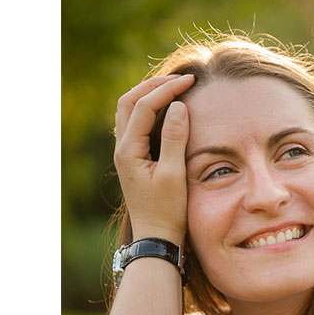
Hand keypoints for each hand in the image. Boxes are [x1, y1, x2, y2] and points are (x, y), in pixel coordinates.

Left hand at [114, 74, 194, 244]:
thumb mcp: (174, 174)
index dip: (167, 89)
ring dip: (149, 95)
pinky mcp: (134, 158)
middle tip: (181, 78)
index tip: (191, 80)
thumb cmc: (167, 211)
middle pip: (129, 102)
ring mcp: (126, 153)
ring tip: (175, 87)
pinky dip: (151, 110)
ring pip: (129, 111)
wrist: (156, 237)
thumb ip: (175, 138)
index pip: (144, 106)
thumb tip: (178, 105)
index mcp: (128, 150)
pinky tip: (170, 108)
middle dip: (153, 85)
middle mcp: (122, 149)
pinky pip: (136, 124)